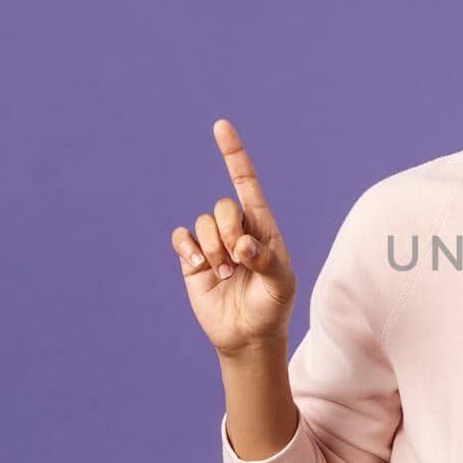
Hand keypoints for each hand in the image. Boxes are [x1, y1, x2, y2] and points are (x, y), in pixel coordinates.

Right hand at [171, 118, 297, 355]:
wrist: (248, 336)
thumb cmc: (272, 307)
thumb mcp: (281, 285)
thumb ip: (267, 262)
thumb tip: (243, 245)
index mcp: (263, 226)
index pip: (247, 183)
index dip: (234, 154)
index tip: (221, 126)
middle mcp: (237, 229)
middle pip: (223, 207)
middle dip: (228, 233)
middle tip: (237, 263)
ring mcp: (214, 243)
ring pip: (202, 224)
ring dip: (213, 250)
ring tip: (225, 275)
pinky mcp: (194, 259)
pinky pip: (181, 238)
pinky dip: (188, 249)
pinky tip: (200, 267)